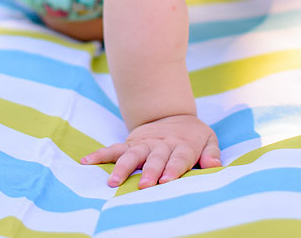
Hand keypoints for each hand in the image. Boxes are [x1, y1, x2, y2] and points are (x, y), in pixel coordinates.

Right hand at [81, 114, 220, 187]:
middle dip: (149, 172)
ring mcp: (144, 143)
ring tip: (113, 181)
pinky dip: (100, 154)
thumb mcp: (208, 139)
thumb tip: (214, 165)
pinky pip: (114, 149)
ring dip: (122, 168)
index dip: (173, 169)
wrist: (172, 114)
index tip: (166, 181)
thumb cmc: (193, 135)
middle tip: (144, 186)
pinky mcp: (131, 142)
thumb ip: (212, 152)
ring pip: (132, 155)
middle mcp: (161, 144)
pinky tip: (86, 161)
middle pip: (154, 159)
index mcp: (182, 145)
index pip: (178, 159)